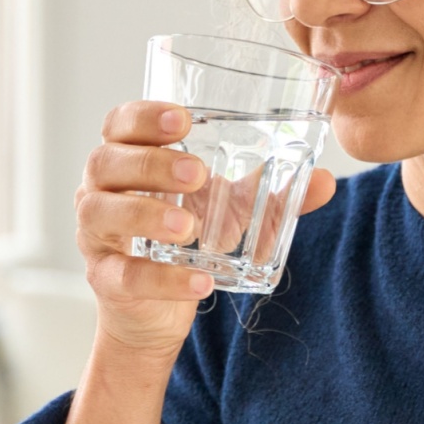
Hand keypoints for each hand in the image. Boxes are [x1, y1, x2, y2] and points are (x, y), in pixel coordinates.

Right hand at [75, 100, 335, 358]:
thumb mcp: (233, 206)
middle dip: (151, 163)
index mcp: (131, 156)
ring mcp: (97, 234)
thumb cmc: (190, 232)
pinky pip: (124, 275)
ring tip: (187, 226)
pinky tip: (199, 282)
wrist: (158, 307)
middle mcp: (102, 188)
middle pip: (107, 161)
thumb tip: (326, 180)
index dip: (144, 116)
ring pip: (102, 212)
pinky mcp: (105, 278)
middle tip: (198, 174)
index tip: (183, 120)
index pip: (120, 122)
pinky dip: (162, 279)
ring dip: (145, 214)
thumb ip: (274, 191)